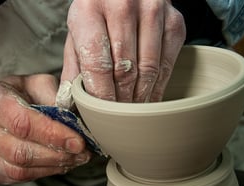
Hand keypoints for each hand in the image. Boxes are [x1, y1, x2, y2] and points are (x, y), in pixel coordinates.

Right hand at [0, 74, 90, 183]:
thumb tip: (75, 122)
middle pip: (19, 151)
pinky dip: (42, 173)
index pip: (22, 122)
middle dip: (57, 155)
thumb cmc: (18, 94)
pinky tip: (58, 164)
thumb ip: (54, 97)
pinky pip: (15, 179)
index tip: (78, 141)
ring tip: (74, 159)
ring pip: (18, 170)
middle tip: (82, 153)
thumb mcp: (37, 84)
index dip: (53, 135)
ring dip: (52, 167)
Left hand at [60, 0, 185, 102]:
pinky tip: (148, 96)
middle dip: (121, 101)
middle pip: (125, 70)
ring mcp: (153, 11)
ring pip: (149, 69)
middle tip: (117, 117)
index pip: (98, 64)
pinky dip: (158, 86)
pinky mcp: (174, 20)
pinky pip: (168, 64)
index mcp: (90, 10)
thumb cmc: (96, 13)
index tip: (102, 114)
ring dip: (140, 97)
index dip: (101, 96)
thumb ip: (73, 69)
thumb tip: (69, 105)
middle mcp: (123, 6)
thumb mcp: (76, 34)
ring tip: (132, 110)